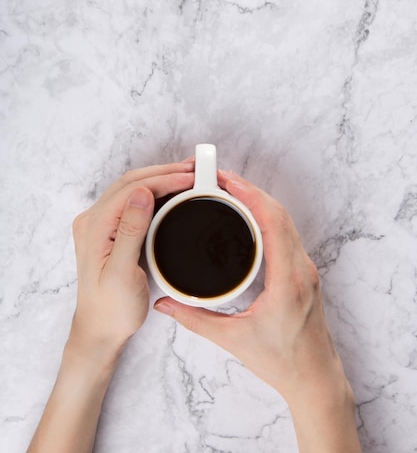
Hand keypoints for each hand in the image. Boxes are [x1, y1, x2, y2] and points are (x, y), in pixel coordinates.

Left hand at [27, 160, 194, 452]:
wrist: (100, 331)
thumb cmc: (112, 309)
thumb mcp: (123, 273)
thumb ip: (130, 230)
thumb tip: (142, 193)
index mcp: (94, 227)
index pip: (131, 189)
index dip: (163, 179)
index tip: (190, 177)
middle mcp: (93, 220)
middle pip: (131, 183)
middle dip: (163, 172)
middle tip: (194, 169)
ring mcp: (100, 224)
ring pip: (132, 189)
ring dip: (159, 178)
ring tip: (186, 175)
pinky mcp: (109, 231)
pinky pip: (132, 201)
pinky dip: (153, 192)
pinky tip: (171, 192)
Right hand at [154, 170, 361, 452]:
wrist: (314, 379)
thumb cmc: (282, 362)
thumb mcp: (233, 340)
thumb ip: (195, 320)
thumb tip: (165, 303)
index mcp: (288, 282)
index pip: (273, 223)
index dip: (252, 196)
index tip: (228, 181)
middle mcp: (301, 269)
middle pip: (280, 214)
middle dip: (252, 191)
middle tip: (221, 179)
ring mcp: (306, 270)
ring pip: (287, 221)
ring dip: (261, 201)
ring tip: (232, 190)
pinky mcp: (304, 273)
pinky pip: (288, 233)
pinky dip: (269, 216)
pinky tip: (252, 214)